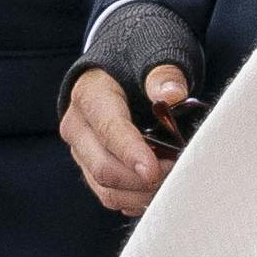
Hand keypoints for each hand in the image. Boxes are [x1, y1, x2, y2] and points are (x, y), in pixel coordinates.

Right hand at [59, 63, 189, 214]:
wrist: (121, 67)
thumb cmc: (139, 62)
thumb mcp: (153, 56)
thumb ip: (163, 74)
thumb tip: (172, 94)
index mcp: (89, 96)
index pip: (108, 130)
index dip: (131, 153)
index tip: (154, 170)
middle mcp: (78, 127)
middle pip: (103, 167)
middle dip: (141, 179)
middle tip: (178, 173)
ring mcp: (82, 151)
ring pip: (105, 188)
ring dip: (140, 194)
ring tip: (173, 184)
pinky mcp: (92, 168)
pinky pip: (110, 196)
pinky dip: (135, 200)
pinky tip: (160, 192)